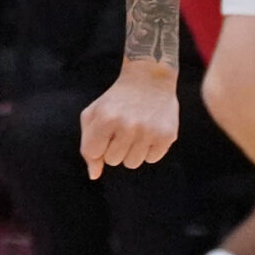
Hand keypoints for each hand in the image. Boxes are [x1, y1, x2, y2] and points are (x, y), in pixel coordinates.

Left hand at [79, 58, 177, 178]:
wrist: (149, 79)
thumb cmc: (116, 100)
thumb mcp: (94, 114)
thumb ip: (88, 145)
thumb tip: (94, 175)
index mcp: (106, 118)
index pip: (93, 153)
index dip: (97, 145)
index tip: (104, 133)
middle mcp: (128, 126)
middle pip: (113, 161)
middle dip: (114, 147)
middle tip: (122, 128)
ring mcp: (149, 131)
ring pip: (132, 163)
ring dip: (132, 151)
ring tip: (135, 130)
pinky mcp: (167, 135)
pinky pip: (151, 159)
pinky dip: (149, 149)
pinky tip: (149, 130)